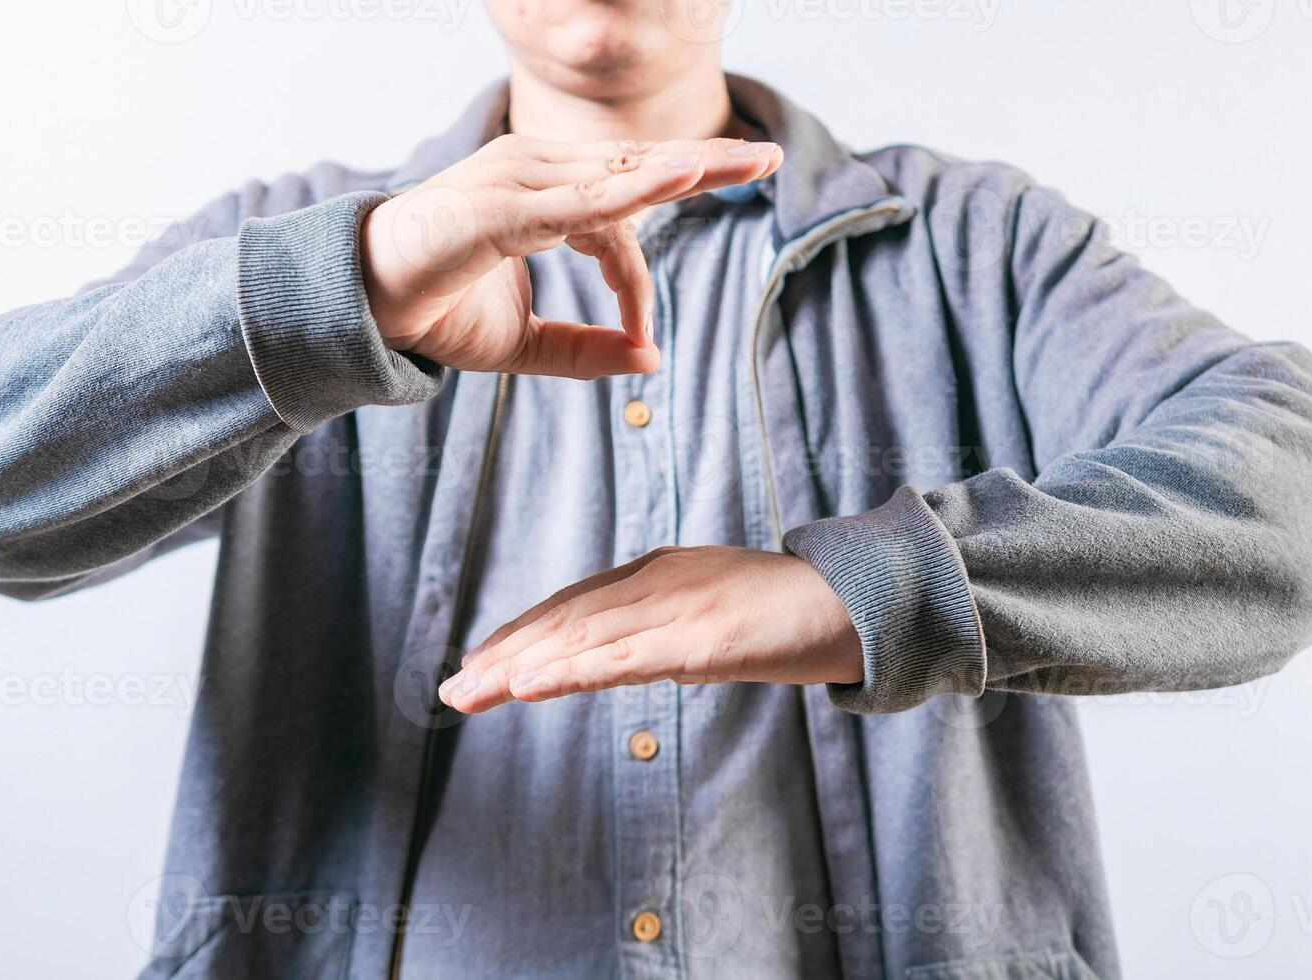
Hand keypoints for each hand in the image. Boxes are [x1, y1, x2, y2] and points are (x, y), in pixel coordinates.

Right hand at [361, 134, 781, 378]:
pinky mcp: (502, 205)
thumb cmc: (434, 311)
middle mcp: (535, 174)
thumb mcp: (524, 345)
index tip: (642, 339)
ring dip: (684, 170)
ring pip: (618, 174)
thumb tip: (651, 364)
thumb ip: (583, 350)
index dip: (639, 280)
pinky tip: (681, 178)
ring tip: (744, 164)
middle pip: (635, 166)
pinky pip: (581, 198)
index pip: (620, 217)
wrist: (359, 309)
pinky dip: (632, 190)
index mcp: (542, 197)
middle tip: (767, 159)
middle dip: (706, 165)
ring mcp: (518, 181)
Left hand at [437, 546, 862, 712]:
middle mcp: (657, 582)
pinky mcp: (703, 639)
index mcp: (659, 572)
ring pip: (582, 639)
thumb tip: (623, 659)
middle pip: (564, 620)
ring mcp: (679, 607)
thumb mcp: (713, 613)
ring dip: (519, 668)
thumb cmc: (788, 611)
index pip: (573, 603)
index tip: (479, 663)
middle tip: (452, 689)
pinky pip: (626, 658)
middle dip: (503, 655)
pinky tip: (532, 687)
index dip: (521, 633)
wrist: (858, 601)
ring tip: (470, 692)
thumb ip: (665, 628)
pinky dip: (572, 671)